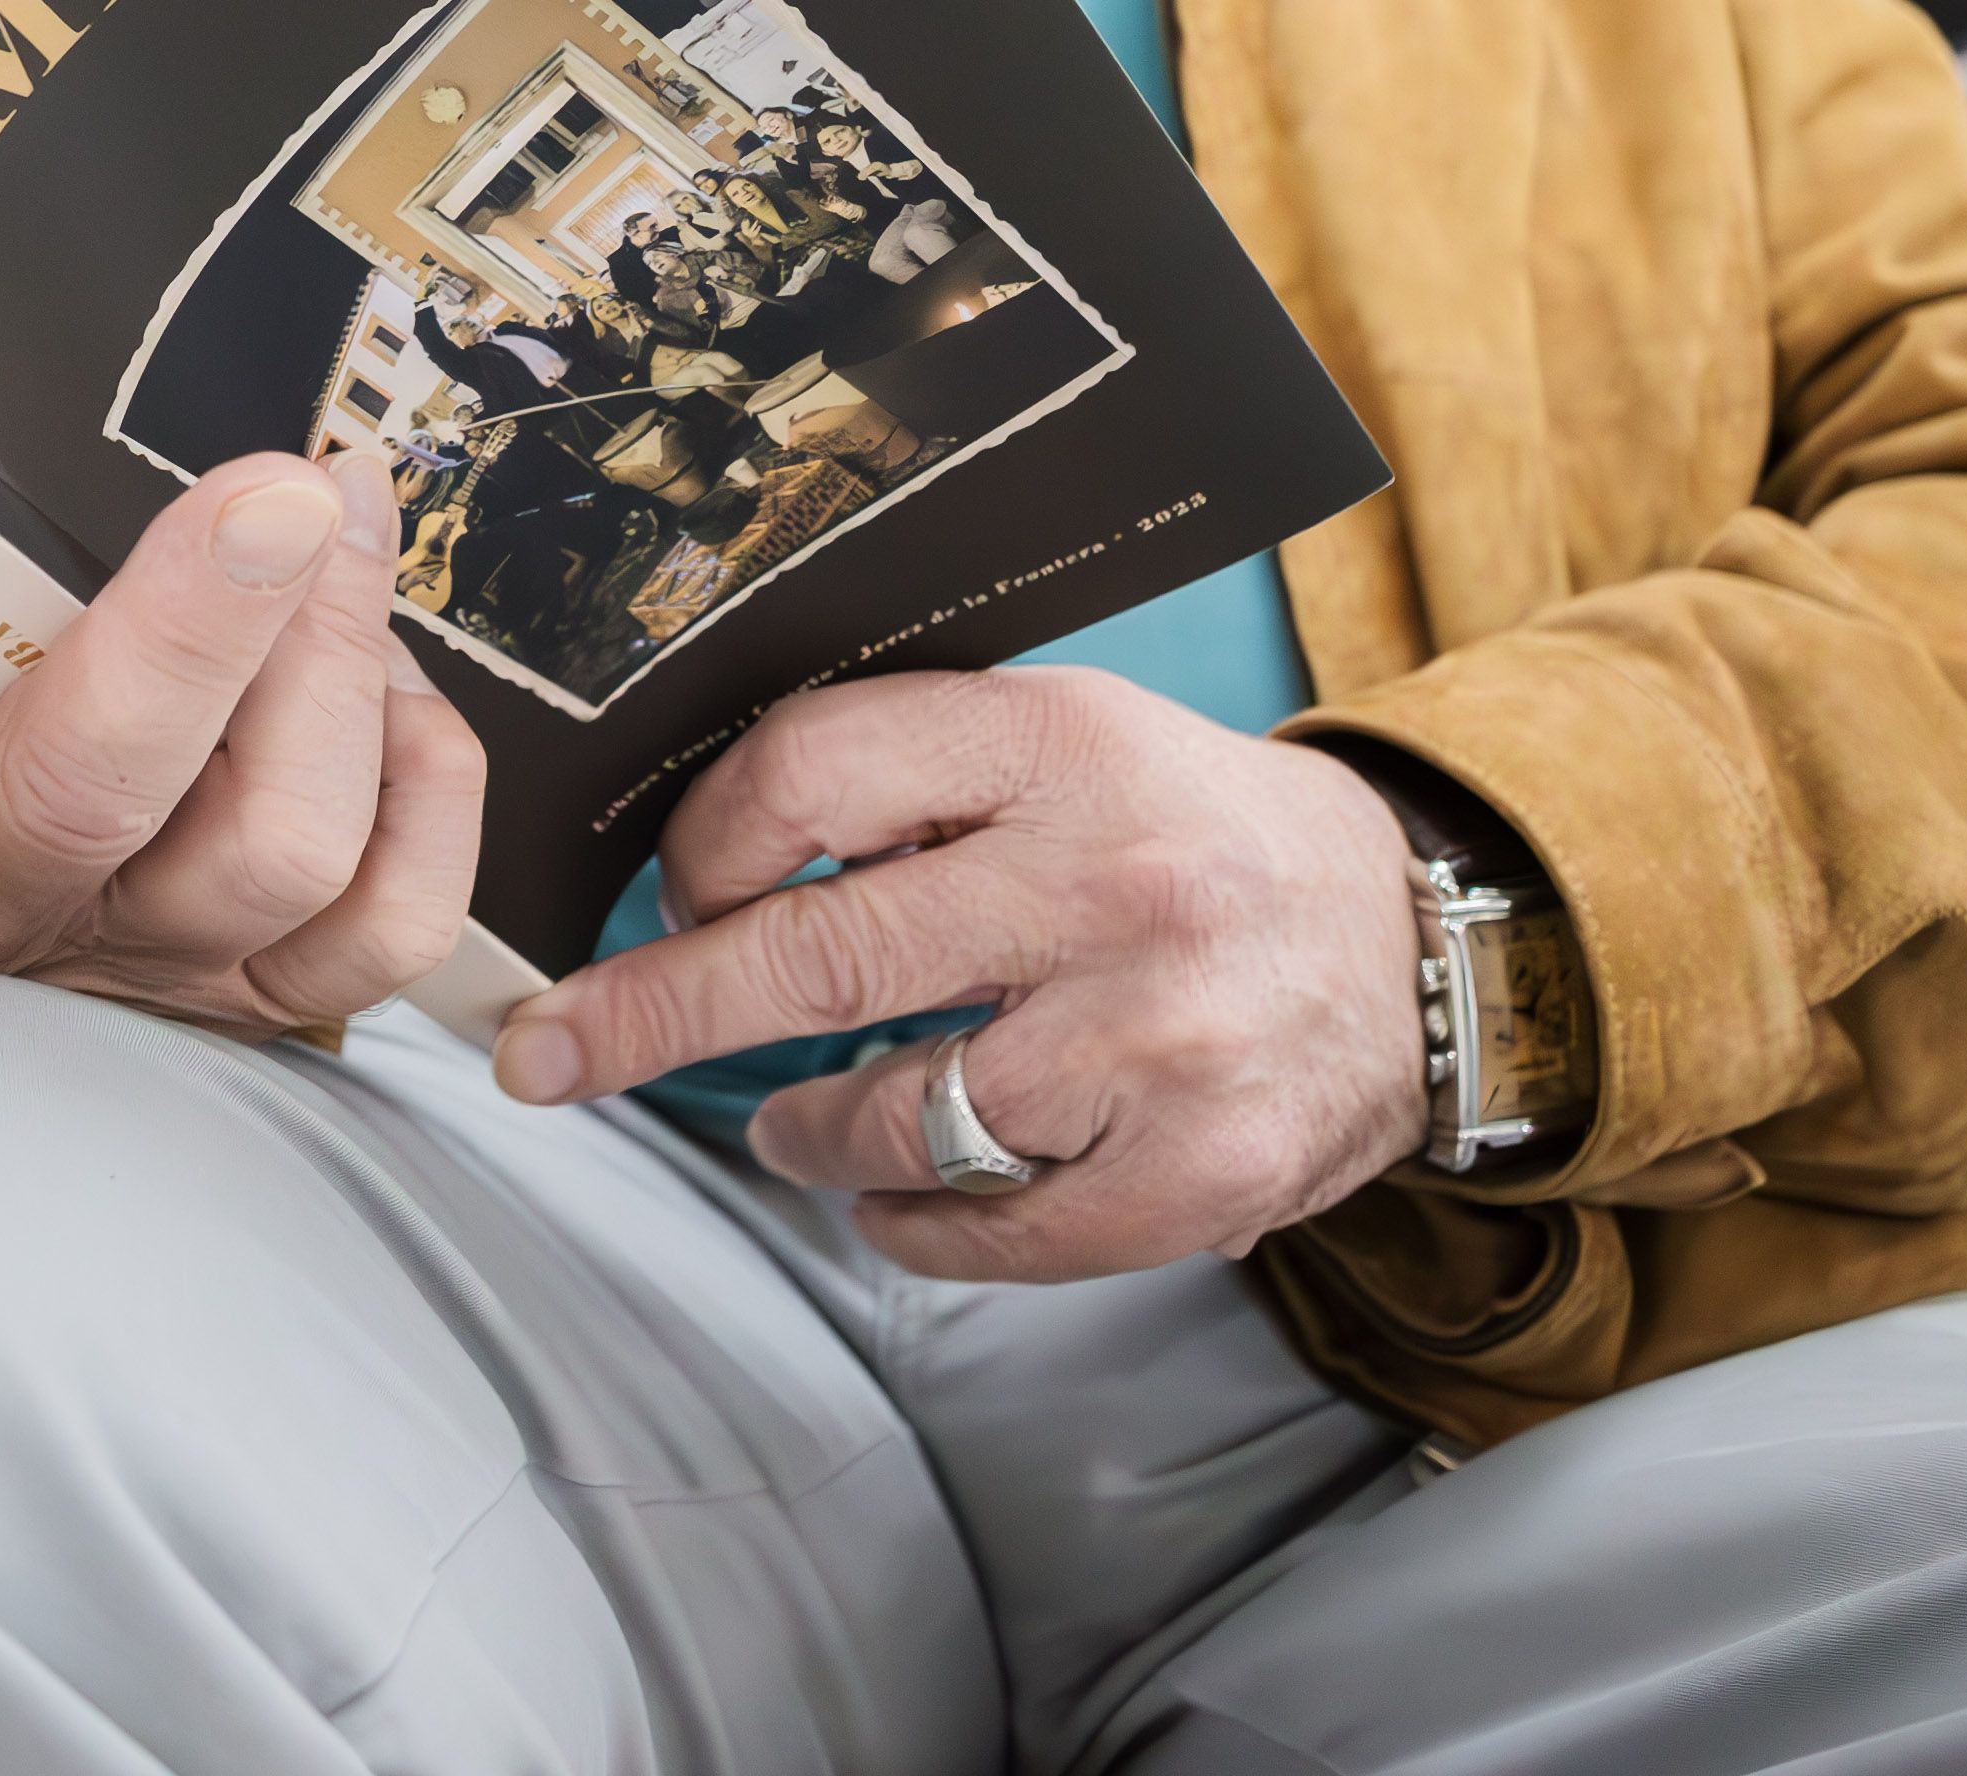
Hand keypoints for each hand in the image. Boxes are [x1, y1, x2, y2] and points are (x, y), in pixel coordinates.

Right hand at [0, 352, 487, 1037]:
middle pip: (86, 792)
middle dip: (186, 638)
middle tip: (272, 488)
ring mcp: (147, 953)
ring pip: (269, 849)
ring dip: (332, 677)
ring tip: (344, 516)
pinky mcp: (281, 993)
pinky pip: (387, 928)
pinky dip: (425, 801)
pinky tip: (407, 692)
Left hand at [487, 667, 1428, 1277]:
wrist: (1414, 942)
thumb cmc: (1194, 833)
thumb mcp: (1069, 738)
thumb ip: (912, 773)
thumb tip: (700, 855)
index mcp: (1059, 741)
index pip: (812, 773)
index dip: (707, 841)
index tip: (675, 887)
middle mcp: (1107, 879)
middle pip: (816, 956)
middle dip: (650, 1015)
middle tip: (552, 1055)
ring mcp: (1155, 1036)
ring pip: (890, 1113)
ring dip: (802, 1128)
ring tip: (793, 1119)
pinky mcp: (1196, 1169)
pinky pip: (988, 1229)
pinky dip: (910, 1225)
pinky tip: (894, 1200)